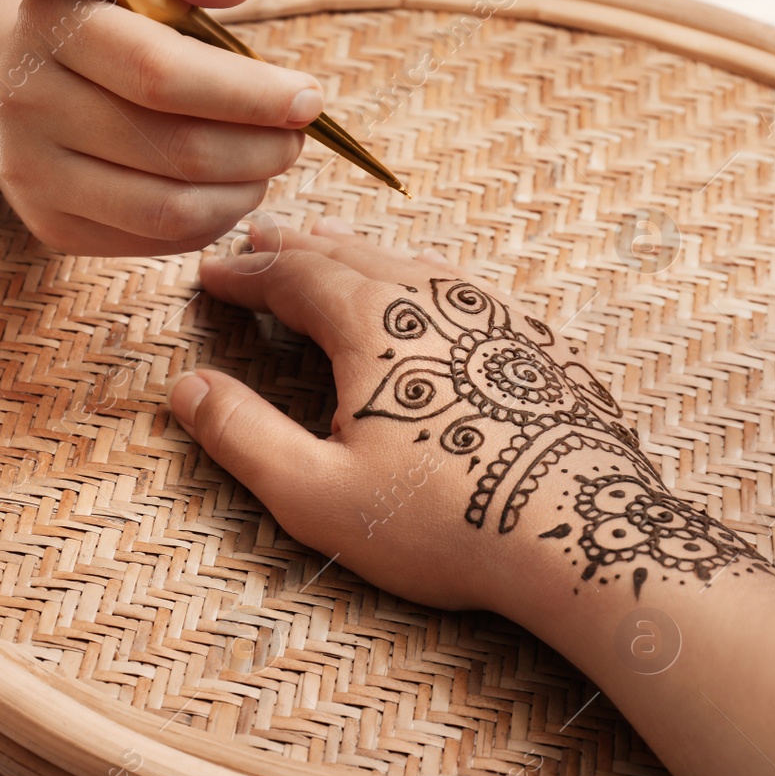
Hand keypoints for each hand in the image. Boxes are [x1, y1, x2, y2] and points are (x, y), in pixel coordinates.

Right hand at [0, 0, 319, 256]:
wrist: (19, 84)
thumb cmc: (104, 18)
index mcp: (52, 25)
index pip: (160, 73)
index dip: (246, 94)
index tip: (306, 99)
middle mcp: (29, 103)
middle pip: (174, 149)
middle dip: (258, 149)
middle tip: (295, 138)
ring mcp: (34, 175)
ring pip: (169, 209)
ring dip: (241, 193)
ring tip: (265, 165)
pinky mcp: (53, 228)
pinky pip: (154, 242)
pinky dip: (209, 222)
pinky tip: (225, 191)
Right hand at [168, 216, 774, 619]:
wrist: (588, 539)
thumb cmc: (446, 523)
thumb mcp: (317, 494)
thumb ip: (244, 435)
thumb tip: (186, 386)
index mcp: (374, 324)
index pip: (291, 275)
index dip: (244, 273)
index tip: (209, 273)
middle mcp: (433, 300)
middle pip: (349, 253)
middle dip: (294, 246)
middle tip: (257, 236)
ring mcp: (491, 317)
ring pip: (408, 261)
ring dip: (355, 251)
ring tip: (326, 244)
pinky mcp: (534, 345)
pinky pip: (459, 286)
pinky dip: (415, 274)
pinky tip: (421, 289)